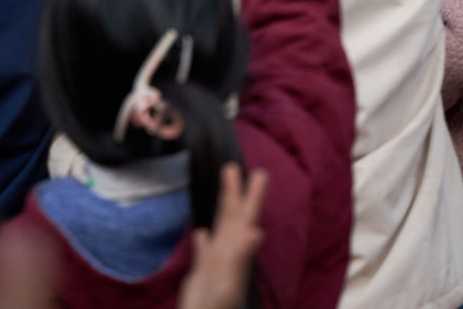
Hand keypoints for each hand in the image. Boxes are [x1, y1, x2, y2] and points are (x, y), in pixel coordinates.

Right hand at [177, 163, 266, 308]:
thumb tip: (256, 231)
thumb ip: (242, 257)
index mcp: (235, 251)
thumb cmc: (215, 306)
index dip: (253, 195)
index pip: (247, 217)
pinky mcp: (202, 275)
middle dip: (235, 191)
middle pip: (233, 216)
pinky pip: (204, 252)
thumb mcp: (229, 282)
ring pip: (220, 228)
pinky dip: (204, 240)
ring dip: (222, 208)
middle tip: (232, 166)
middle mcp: (228, 252)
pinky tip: (202, 232)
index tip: (260, 173)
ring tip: (222, 192)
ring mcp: (215, 263)